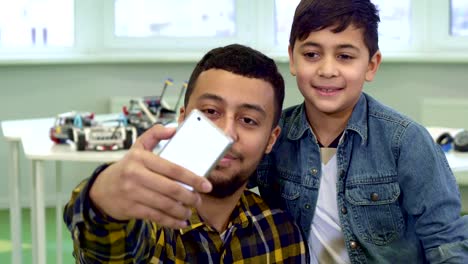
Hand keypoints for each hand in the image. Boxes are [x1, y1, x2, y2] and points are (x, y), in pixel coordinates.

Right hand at [89, 124, 212, 228]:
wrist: (101, 189)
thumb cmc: (126, 167)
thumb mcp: (137, 147)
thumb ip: (154, 135)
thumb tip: (174, 129)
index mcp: (141, 158)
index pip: (173, 168)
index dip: (192, 178)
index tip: (206, 185)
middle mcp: (135, 175)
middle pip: (171, 188)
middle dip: (190, 197)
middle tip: (198, 200)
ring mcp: (132, 193)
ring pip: (165, 205)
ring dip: (182, 211)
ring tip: (190, 211)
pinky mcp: (131, 208)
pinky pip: (156, 217)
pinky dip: (171, 222)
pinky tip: (180, 222)